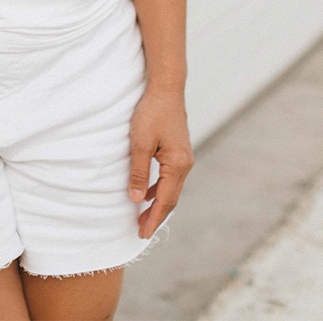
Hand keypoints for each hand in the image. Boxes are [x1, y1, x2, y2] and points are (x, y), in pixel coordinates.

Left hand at [128, 88, 191, 237]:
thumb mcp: (140, 143)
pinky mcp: (179, 152)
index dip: (153, 219)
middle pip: (172, 199)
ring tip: (143, 216)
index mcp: (177, 165)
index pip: (165, 200)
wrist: (166, 90)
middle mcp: (185, 164)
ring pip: (172, 189)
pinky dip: (161, 190)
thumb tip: (137, 198)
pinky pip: (171, 178)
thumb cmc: (152, 113)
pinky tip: (149, 193)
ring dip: (158, 204)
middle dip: (157, 216)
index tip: (142, 233)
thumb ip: (139, 172)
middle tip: (141, 231)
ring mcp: (184, 158)